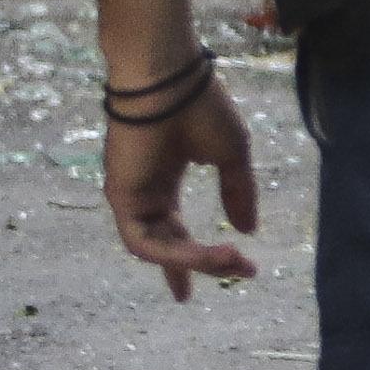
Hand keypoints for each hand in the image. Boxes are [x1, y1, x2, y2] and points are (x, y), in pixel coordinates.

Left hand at [104, 67, 259, 299]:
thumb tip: (248, 230)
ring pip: (157, 248)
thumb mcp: (231, 155)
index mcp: (163, 178)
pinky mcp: (121, 199)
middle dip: (201, 264)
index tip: (192, 291)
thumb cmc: (199, 106)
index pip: (171, 230)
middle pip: (166, 244)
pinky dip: (176, 255)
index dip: (186, 260)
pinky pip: (145, 242)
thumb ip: (238, 193)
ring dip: (195, 261)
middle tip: (239, 268)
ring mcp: (129, 196)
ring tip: (233, 261)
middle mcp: (144, 191)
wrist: (168, 78)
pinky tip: (208, 254)